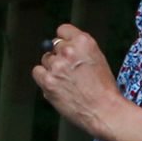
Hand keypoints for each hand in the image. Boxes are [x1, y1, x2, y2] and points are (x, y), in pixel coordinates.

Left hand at [33, 24, 127, 140]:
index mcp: (83, 41)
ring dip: (51, 68)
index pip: (62, 30)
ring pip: (45, 59)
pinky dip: (43, 78)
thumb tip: (61, 46)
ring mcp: (57, 65)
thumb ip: (79, 49)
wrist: (104, 110)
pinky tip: (56, 85)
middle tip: (70, 71)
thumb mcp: (97, 58)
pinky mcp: (48, 81)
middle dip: (59, 56)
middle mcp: (69, 50)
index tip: (66, 48)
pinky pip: (37, 72)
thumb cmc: (103, 88)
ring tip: (66, 81)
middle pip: (53, 45)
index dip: (64, 40)